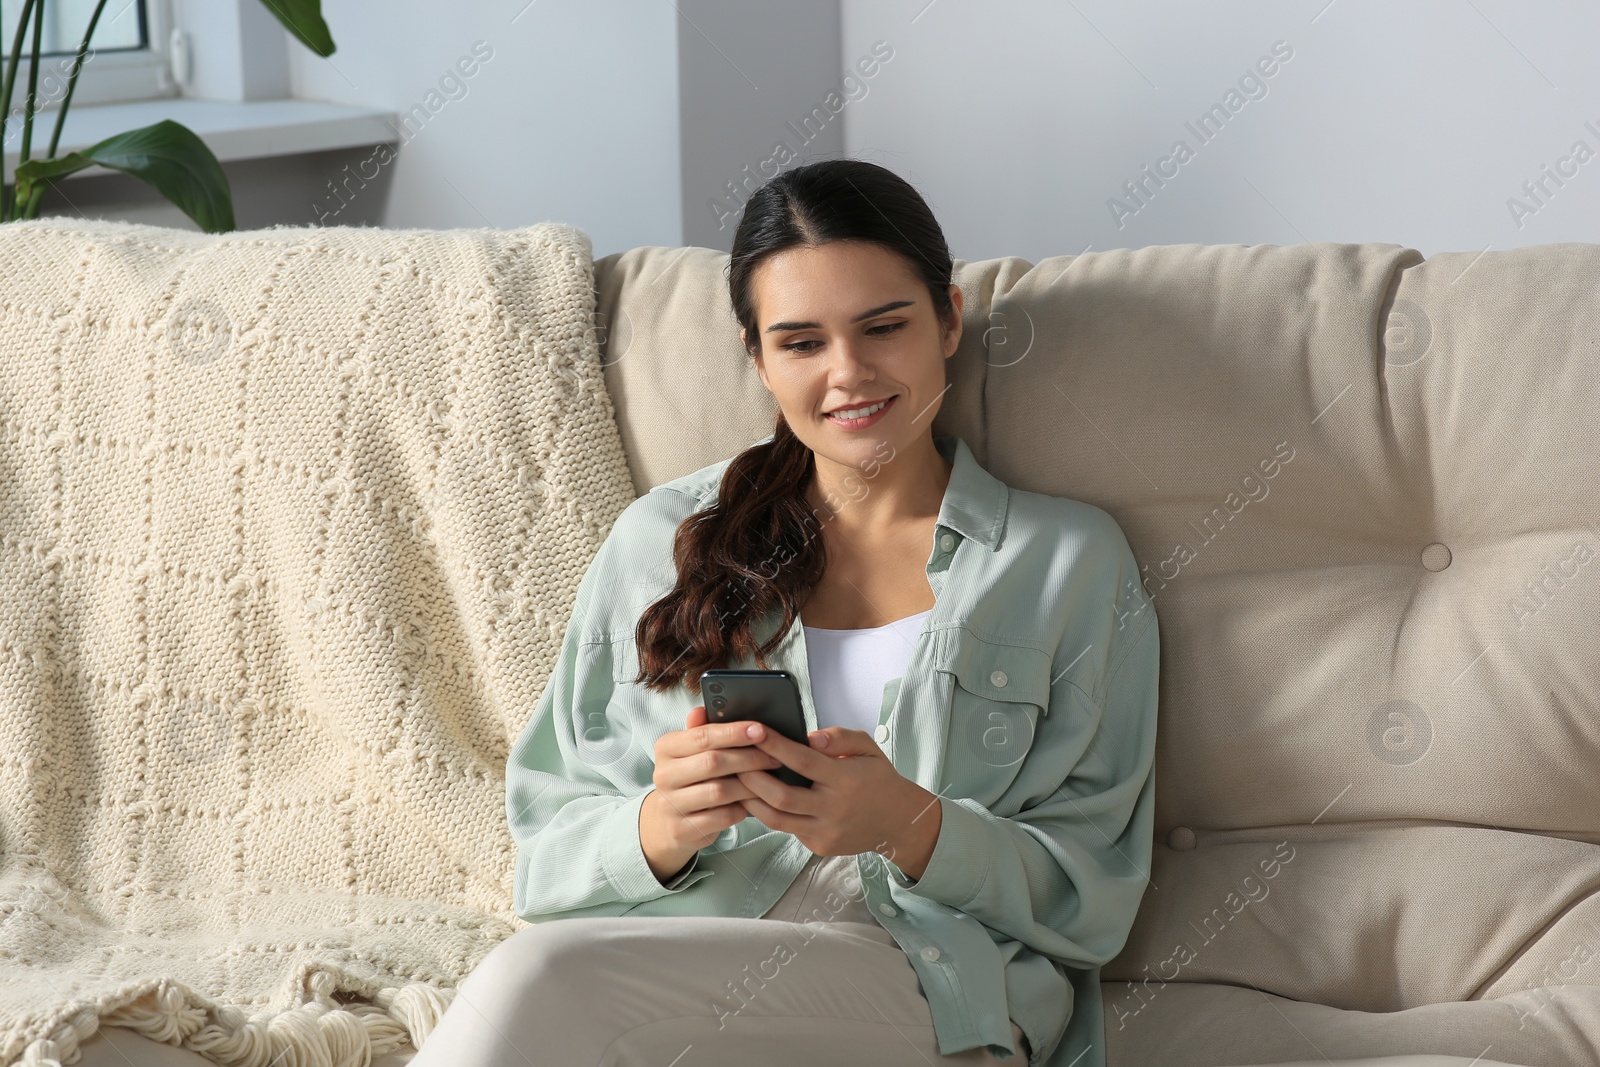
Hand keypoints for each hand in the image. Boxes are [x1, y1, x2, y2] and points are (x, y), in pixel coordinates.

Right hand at [640, 705, 784, 881]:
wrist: (669, 822)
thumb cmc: (691, 777)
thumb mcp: (692, 751)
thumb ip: (702, 730)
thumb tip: (703, 708)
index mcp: (666, 748)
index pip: (702, 735)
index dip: (734, 732)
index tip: (761, 729)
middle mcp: (663, 775)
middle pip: (713, 762)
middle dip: (749, 758)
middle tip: (775, 757)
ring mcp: (670, 804)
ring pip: (720, 791)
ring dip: (750, 786)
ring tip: (770, 780)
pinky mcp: (682, 829)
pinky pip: (721, 817)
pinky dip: (741, 809)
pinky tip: (753, 803)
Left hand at [735, 724, 943, 877]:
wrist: (897, 821)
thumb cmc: (877, 778)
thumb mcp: (867, 748)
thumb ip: (839, 737)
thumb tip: (809, 737)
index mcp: (845, 779)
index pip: (803, 761)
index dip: (775, 746)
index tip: (754, 731)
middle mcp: (834, 809)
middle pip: (781, 796)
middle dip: (752, 778)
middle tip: (734, 760)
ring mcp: (825, 832)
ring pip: (777, 819)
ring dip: (752, 800)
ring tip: (737, 781)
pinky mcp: (819, 846)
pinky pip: (787, 829)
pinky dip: (769, 813)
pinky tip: (756, 799)